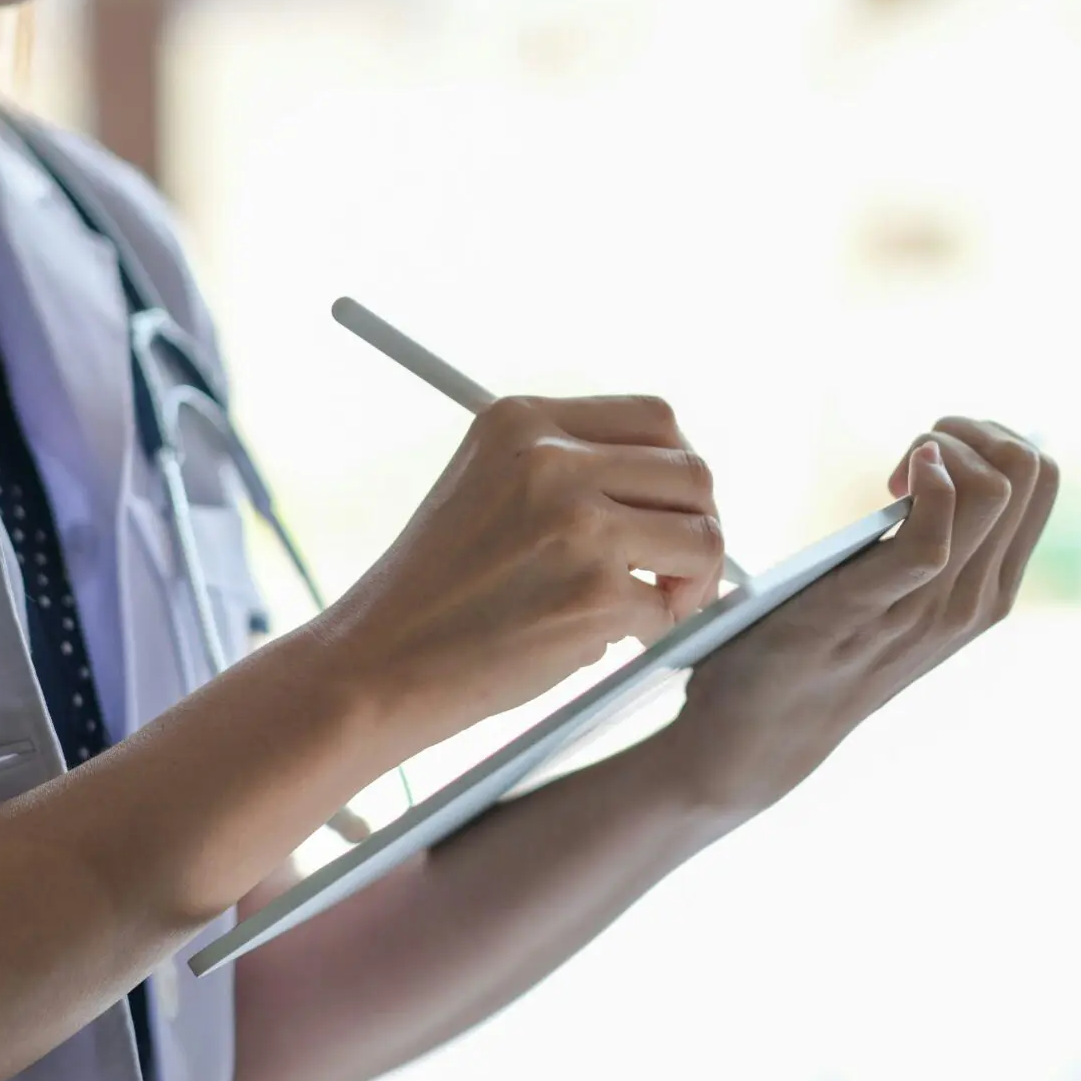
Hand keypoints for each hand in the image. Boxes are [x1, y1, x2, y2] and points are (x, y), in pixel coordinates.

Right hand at [319, 395, 726, 748]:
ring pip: (702, 537)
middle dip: (700, 527)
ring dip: (690, 582)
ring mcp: (577, 523)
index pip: (655, 418)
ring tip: (647, 609)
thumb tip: (681, 494)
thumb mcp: (489, 491)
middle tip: (677, 574)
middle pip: (692, 473)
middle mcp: (552, 458)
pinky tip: (599, 641)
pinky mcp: (595, 592)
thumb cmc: (438, 591)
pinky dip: (647, 633)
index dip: (677, 471)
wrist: (378, 663)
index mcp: (523, 420)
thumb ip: (570, 472)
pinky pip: (666, 609)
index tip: (668, 513)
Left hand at [646, 417, 1058, 816]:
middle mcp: (979, 599)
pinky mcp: (879, 605)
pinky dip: (922, 483)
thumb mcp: (897, 598)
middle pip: (1032, 468)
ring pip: (997, 487)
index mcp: (991, 591)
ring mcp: (935, 607)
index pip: (1043, 478)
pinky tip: (892, 485)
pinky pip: (936, 531)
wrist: (762, 732)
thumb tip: (935, 468)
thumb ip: (927, 548)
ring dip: (941, 447)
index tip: (928, 455)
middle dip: (971, 430)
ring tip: (894, 476)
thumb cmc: (818, 650)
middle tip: (910, 455)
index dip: (990, 437)